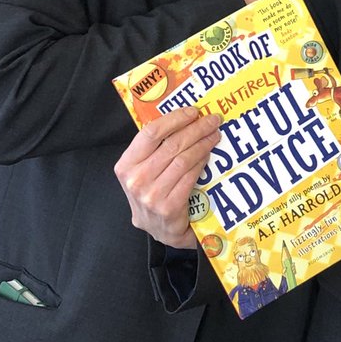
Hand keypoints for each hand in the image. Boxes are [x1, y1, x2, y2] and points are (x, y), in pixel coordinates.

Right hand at [114, 108, 221, 246]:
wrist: (159, 230)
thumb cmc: (153, 194)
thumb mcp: (144, 170)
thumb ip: (154, 149)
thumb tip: (182, 118)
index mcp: (125, 166)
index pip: (150, 133)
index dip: (174, 119)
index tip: (193, 111)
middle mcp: (136, 180)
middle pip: (171, 145)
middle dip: (195, 129)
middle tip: (212, 120)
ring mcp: (151, 195)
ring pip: (183, 159)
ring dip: (202, 144)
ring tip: (214, 135)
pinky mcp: (169, 207)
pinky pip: (189, 177)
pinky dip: (201, 162)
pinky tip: (209, 154)